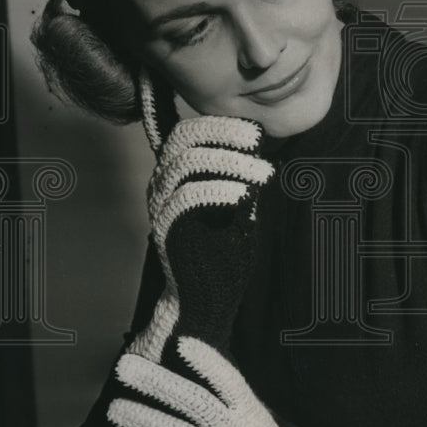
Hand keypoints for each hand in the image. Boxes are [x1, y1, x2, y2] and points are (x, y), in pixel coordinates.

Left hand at [108, 336, 380, 426]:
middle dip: (156, 382)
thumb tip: (201, 394)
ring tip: (115, 410)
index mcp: (252, 412)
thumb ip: (234, 412)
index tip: (181, 341)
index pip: (228, 378)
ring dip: (144, 420)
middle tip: (124, 368)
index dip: (205, 359)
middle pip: (192, 399)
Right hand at [130, 115, 273, 363]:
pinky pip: (188, 195)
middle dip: (222, 133)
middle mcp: (164, 184)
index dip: (221, 125)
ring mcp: (162, 204)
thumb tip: (263, 149)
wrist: (204, 302)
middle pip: (184, 138)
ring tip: (260, 172)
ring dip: (229, 161)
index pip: (191, 133)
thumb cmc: (223, 255)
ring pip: (187, 162)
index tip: (255, 131)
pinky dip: (219, 189)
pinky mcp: (167, 227)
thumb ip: (242, 179)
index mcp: (179, 176)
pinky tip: (243, 195)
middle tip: (255, 141)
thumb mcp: (238, 208)